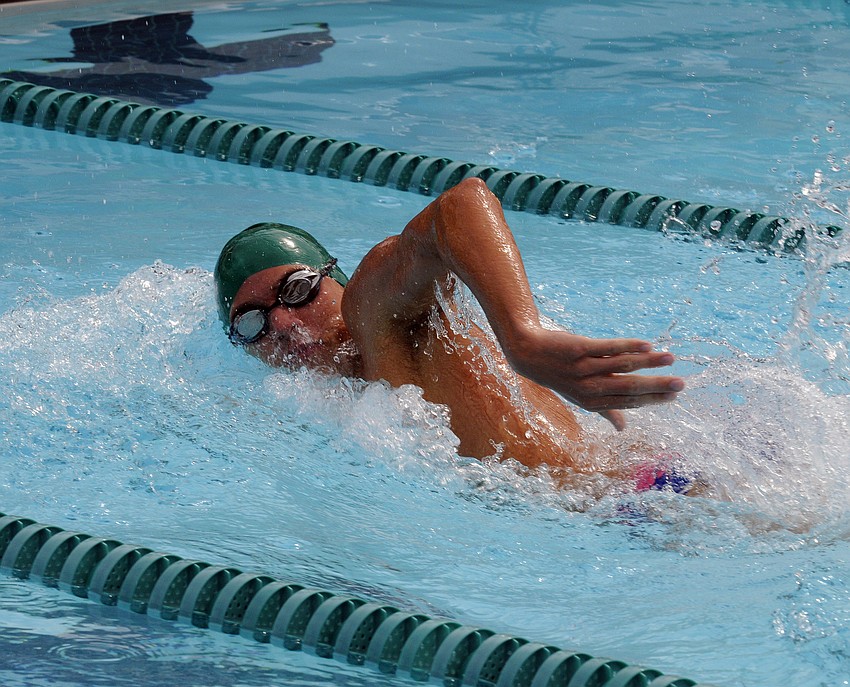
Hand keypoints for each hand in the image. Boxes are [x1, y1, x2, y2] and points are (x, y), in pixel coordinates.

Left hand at [504, 328, 684, 429]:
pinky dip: (628, 346)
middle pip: (628, 388)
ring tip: (670, 358)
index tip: (675, 396)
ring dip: (648, 362)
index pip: (628, 402)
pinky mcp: (578, 349)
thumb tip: (623, 429)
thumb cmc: (559, 375)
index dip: (652, 400)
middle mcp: (588, 388)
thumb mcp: (580, 397)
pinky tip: (646, 345)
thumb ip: (604, 411)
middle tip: (682, 384)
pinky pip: (607, 347)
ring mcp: (583, 369)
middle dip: (656, 386)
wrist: (528, 352)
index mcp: (592, 402)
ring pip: (621, 365)